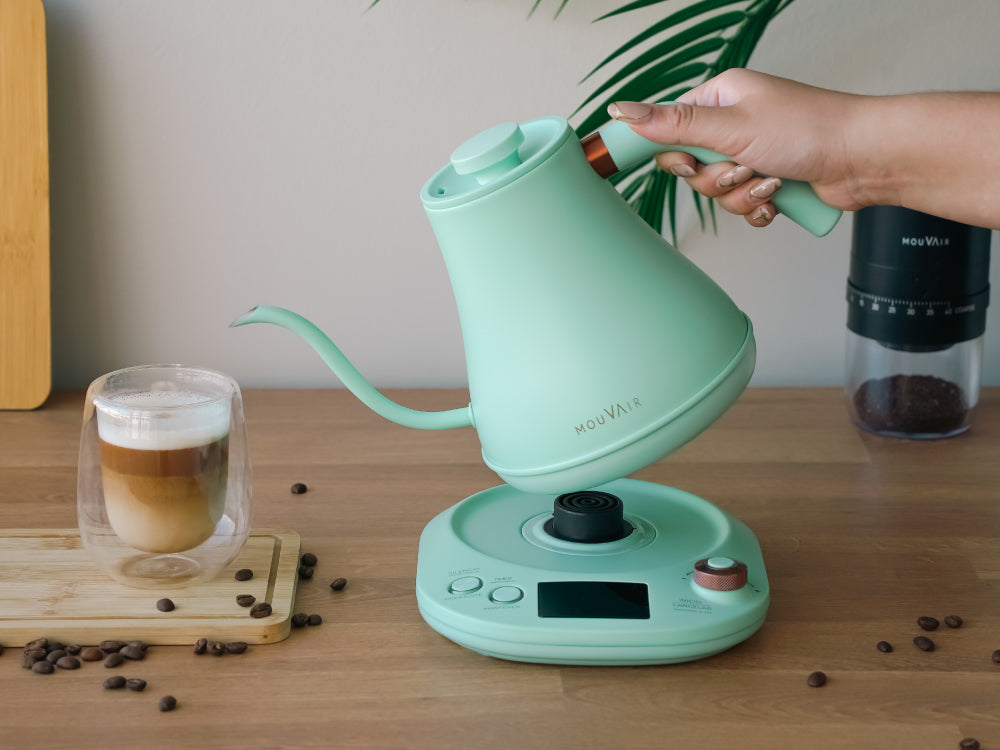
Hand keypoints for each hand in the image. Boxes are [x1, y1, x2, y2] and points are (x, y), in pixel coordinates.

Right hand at [608, 69, 866, 227]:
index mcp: (721, 99)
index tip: (683, 165)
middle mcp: (735, 124)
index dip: (672, 153)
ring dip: (741, 195)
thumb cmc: (809, 129)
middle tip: (740, 169)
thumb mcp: (730, 127)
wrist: (862, 159)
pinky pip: (742, 206)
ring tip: (770, 182)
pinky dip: (757, 208)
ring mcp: (752, 154)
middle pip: (691, 167)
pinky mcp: (768, 181)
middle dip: (715, 180)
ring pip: (717, 192)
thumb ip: (673, 124)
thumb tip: (624, 110)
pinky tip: (777, 198)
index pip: (670, 127)